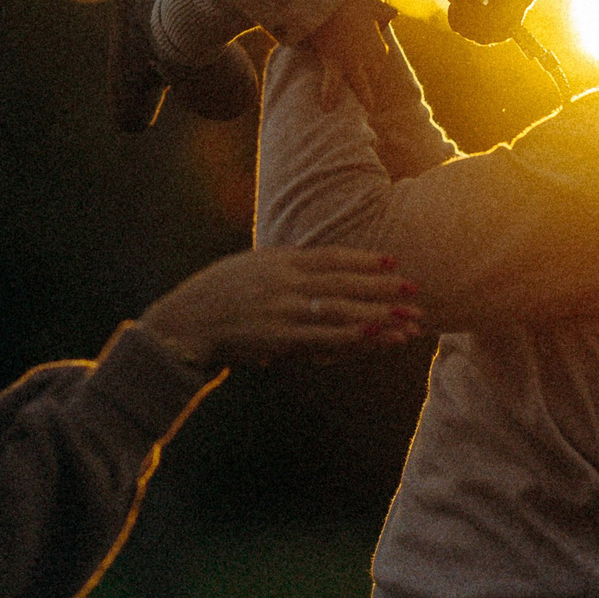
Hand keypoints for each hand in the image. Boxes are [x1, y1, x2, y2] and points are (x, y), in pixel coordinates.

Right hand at [137, 246, 423, 370]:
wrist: (183, 323)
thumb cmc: (214, 295)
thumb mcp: (248, 268)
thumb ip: (281, 267)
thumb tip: (311, 269)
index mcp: (279, 260)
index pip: (332, 257)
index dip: (365, 261)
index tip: (394, 263)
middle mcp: (286, 280)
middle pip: (346, 284)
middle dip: (383, 290)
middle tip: (415, 294)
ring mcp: (284, 308)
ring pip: (343, 311)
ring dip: (379, 317)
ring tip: (408, 325)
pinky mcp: (279, 336)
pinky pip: (324, 337)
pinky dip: (353, 337)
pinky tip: (376, 339)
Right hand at [305, 0, 398, 112]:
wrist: (332, 4)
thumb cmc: (352, 4)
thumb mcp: (374, 7)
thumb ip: (385, 13)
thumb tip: (395, 12)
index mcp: (379, 47)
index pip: (380, 62)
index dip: (373, 66)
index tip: (368, 69)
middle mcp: (369, 59)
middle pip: (373, 76)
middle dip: (369, 84)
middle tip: (366, 94)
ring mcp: (352, 64)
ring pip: (360, 86)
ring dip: (364, 98)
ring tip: (368, 110)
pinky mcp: (335, 64)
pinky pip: (333, 84)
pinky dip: (329, 96)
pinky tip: (327, 109)